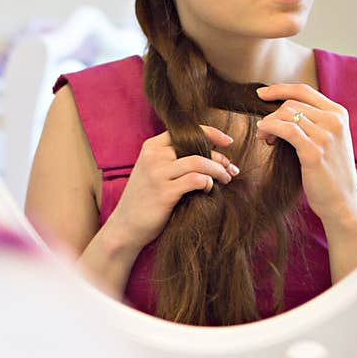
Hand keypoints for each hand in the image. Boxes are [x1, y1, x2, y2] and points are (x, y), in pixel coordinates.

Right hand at [108, 125, 237, 252]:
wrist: (125, 227)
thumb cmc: (145, 200)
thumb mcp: (152, 171)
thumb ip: (172, 159)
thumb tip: (210, 154)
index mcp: (151, 147)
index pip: (186, 131)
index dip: (211, 133)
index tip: (228, 142)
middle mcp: (153, 156)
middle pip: (196, 146)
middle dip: (219, 157)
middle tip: (231, 169)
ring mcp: (157, 174)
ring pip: (199, 162)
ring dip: (218, 170)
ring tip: (226, 179)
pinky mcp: (164, 192)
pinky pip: (196, 180)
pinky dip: (208, 183)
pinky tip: (209, 190)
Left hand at [255, 83, 356, 226]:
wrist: (342, 201)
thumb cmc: (329, 171)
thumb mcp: (328, 139)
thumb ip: (313, 121)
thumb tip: (282, 109)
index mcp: (339, 113)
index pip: (304, 91)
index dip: (279, 89)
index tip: (261, 93)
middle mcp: (334, 121)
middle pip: (291, 103)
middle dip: (272, 114)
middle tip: (264, 131)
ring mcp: (326, 135)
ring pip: (286, 114)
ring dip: (268, 124)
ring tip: (264, 138)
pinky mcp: (314, 152)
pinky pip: (285, 130)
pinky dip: (269, 129)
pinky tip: (264, 137)